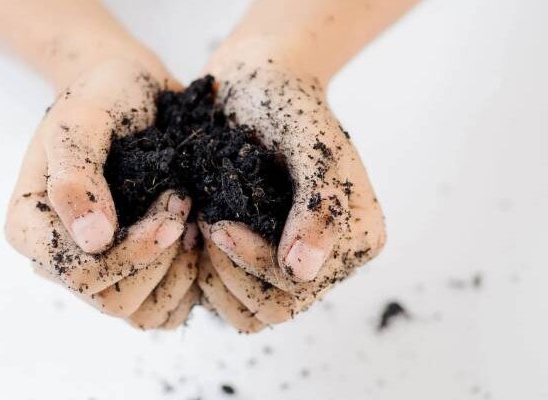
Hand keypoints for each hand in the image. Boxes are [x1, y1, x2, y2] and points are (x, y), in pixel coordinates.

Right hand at [5, 58, 197, 323]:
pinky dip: (190, 281)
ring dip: (179, 271)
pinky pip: (165, 309)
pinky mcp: (134, 274)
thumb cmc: (101, 96)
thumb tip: (92, 240)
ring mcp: (98, 270)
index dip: (132, 254)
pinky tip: (197, 237)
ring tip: (190, 218)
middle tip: (183, 203)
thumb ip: (77, 173)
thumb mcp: (82, 119)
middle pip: (113, 301)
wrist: (130, 89)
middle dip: (160, 257)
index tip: (173, 208)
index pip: (79, 274)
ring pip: (142, 313)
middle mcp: (59, 259)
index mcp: (30, 228)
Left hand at [195, 48, 385, 330]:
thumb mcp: (311, 144)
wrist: (256, 83)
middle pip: (273, 309)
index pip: (298, 288)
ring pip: (246, 312)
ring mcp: (290, 262)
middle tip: (202, 224)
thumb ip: (318, 204)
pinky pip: (226, 296)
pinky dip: (202, 273)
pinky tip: (191, 232)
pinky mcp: (256, 259)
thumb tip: (304, 270)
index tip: (216, 222)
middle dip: (228, 272)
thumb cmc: (286, 104)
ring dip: (212, 277)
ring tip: (196, 228)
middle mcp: (327, 260)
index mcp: (356, 239)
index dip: (252, 263)